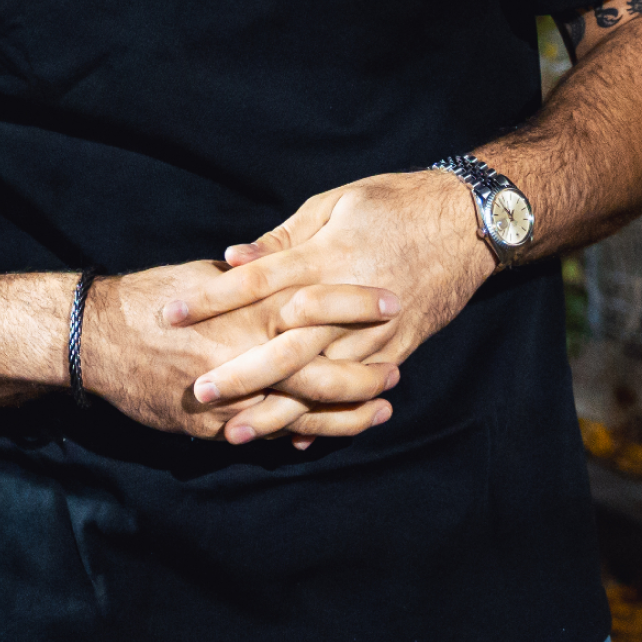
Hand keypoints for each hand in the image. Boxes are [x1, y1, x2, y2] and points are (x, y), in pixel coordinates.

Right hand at [82, 258, 402, 448]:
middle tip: (397, 370)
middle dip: (365, 374)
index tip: (393, 300)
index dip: (359, 307)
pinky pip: (270, 436)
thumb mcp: (207, 276)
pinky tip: (330, 432)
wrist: (94, 342)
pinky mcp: (216, 429)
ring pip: (304, 415)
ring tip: (381, 408)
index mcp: (249, 311)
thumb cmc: (151, 298)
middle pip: (324, 373)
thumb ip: (252, 280)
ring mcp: (233, 400)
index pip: (320, 308)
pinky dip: (304, 434)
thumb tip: (289, 269)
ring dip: (346, 414)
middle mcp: (247, 359)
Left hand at [160, 170, 491, 427]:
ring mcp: (376, 332)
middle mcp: (350, 300)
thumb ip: (284, 238)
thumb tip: (233, 259)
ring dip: (276, 410)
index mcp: (329, 256)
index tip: (171, 315)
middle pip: (285, 344)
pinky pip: (356, 391)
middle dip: (239, 373)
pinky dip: (326, 418)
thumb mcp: (336, 204)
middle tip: (197, 393)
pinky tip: (293, 437)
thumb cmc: (396, 203)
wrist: (470, 223)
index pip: (258, 281)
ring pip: (319, 381)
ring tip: (234, 432)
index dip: (212, 299)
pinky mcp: (398, 349)